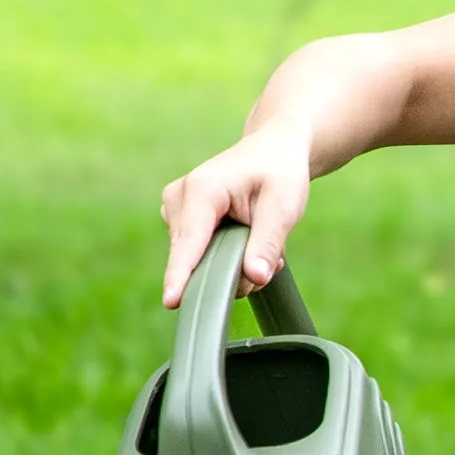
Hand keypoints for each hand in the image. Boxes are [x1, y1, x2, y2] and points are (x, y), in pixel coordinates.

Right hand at [160, 123, 315, 307]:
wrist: (272, 152)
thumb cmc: (279, 174)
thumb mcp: (283, 206)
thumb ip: (267, 243)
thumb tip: (255, 278)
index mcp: (201, 190)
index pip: (190, 242)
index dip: (181, 274)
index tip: (171, 302)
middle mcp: (179, 199)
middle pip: (195, 259)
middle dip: (233, 269)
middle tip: (272, 255)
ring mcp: (176, 210)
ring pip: (200, 261)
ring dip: (234, 263)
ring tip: (260, 239)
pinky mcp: (181, 222)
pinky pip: (201, 256)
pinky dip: (227, 256)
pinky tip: (246, 239)